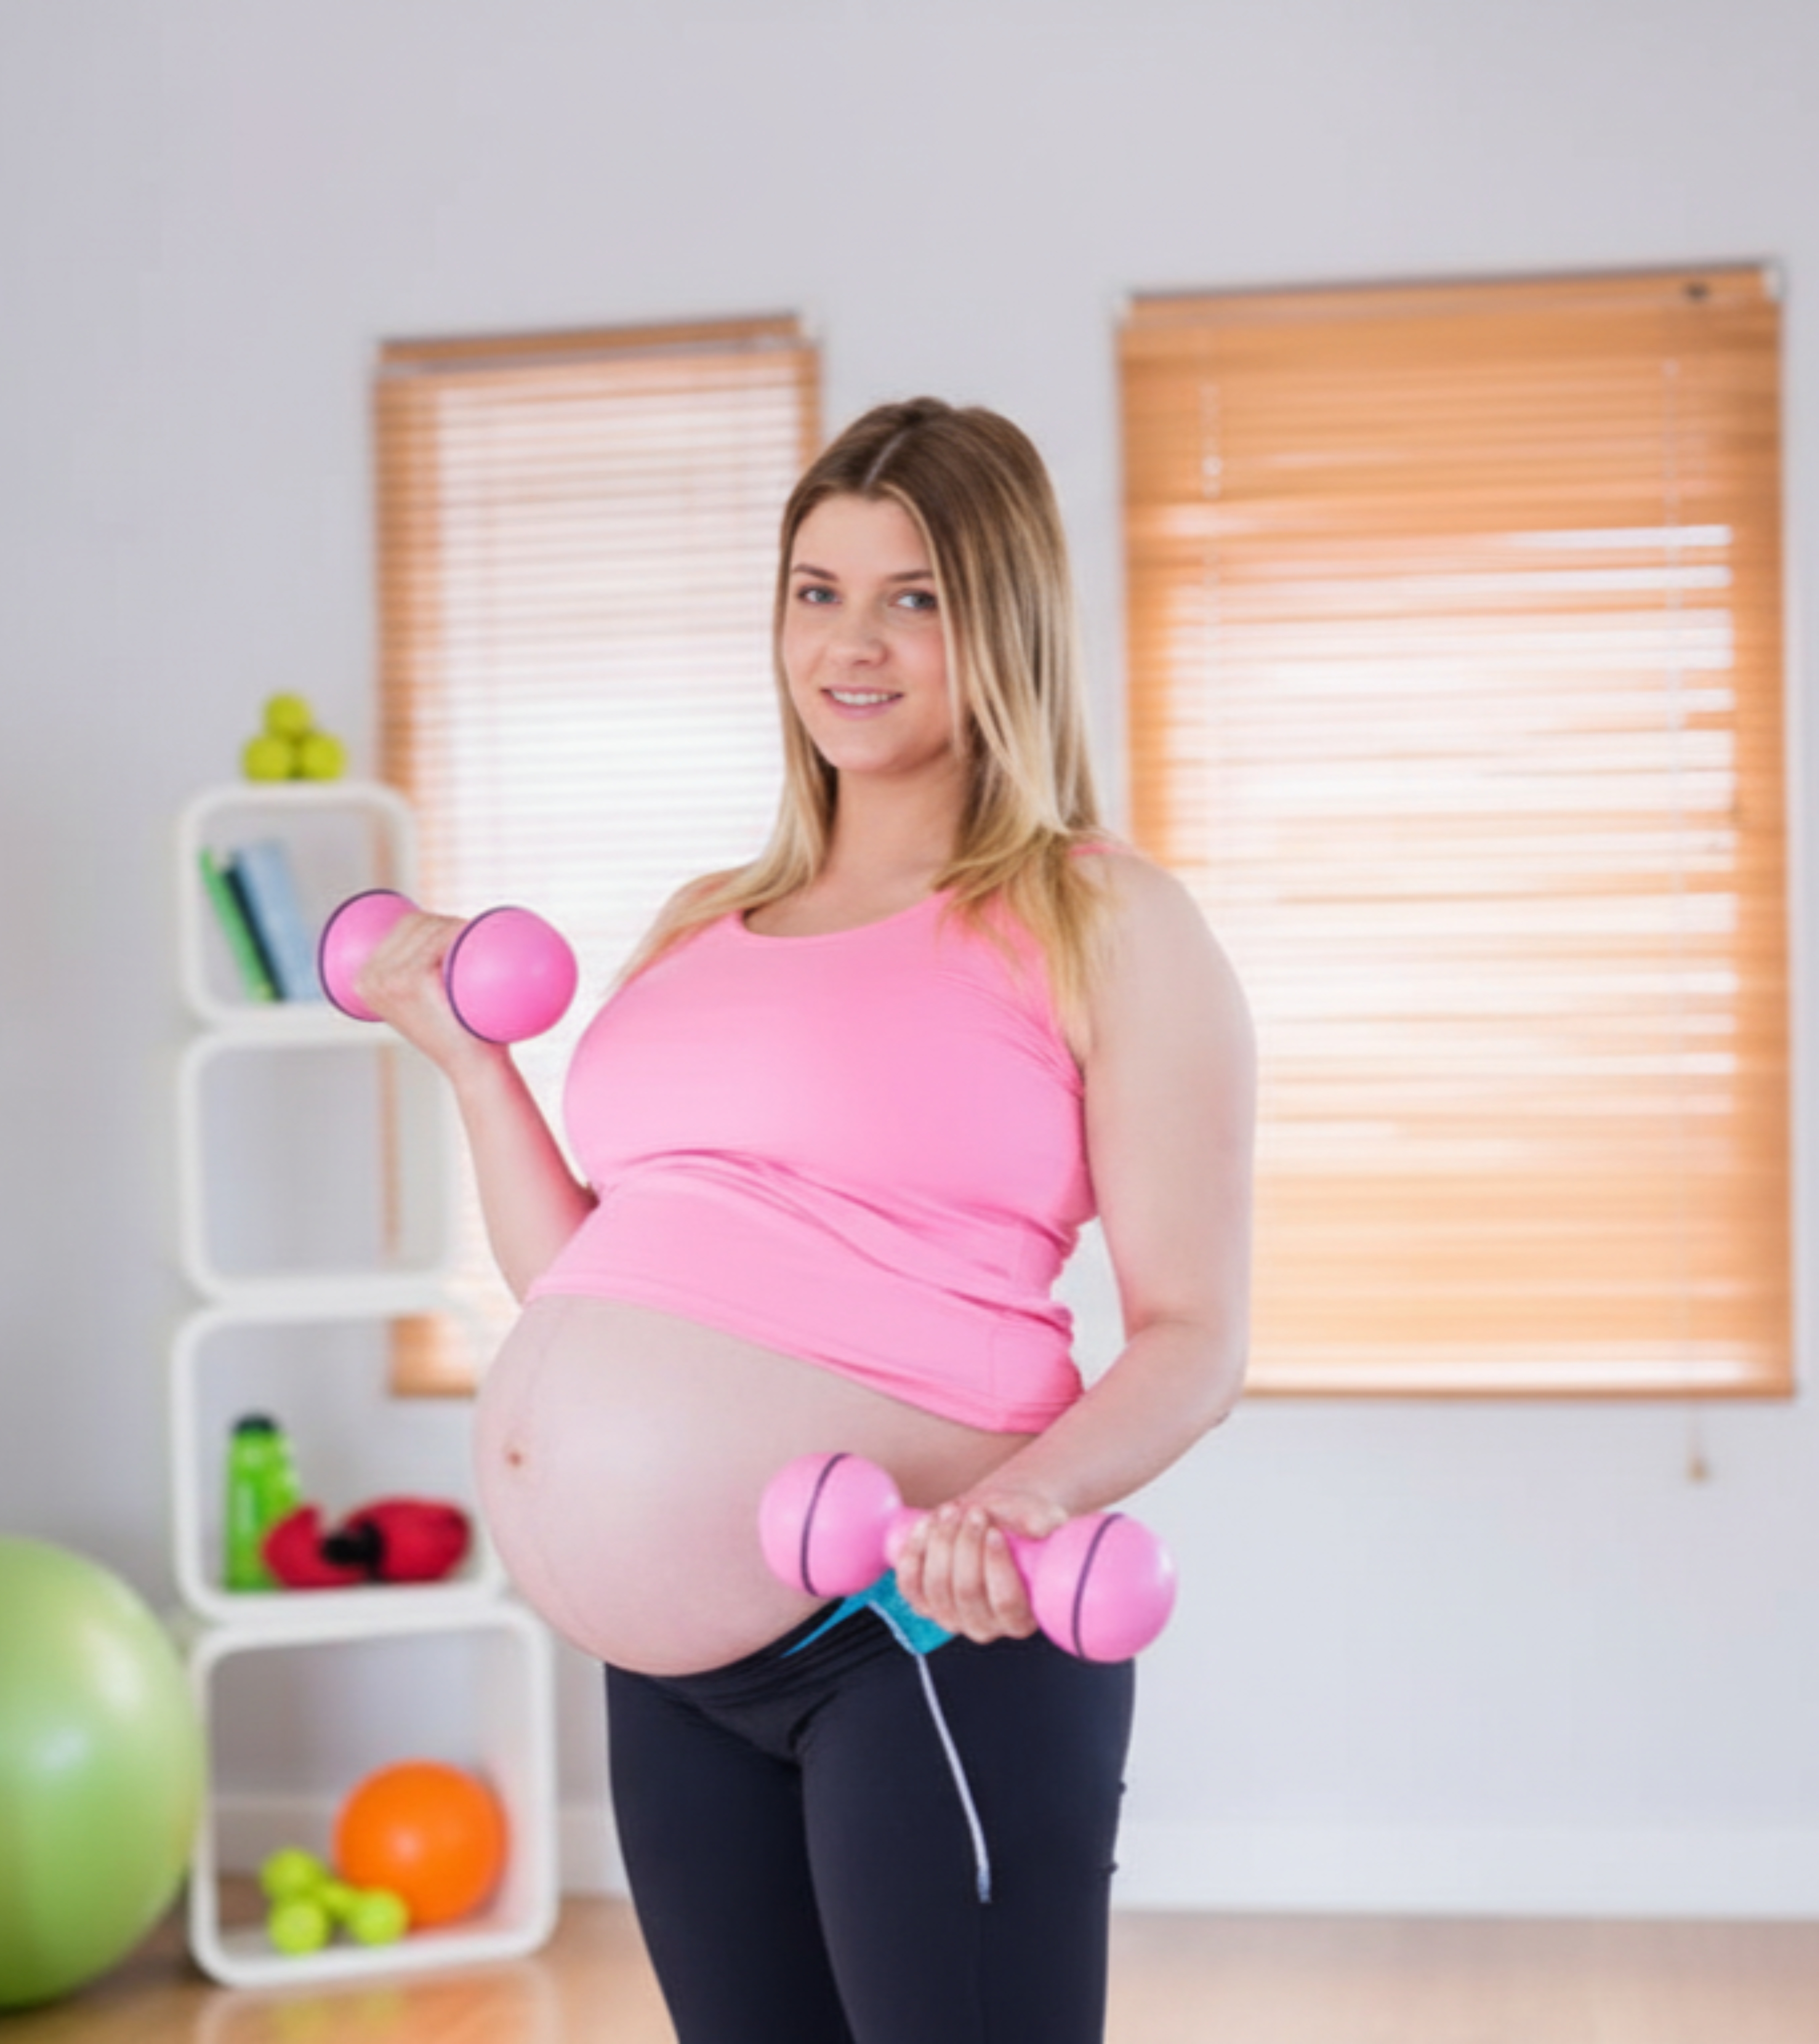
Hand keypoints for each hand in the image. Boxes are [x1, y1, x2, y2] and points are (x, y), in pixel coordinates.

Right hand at [353, 909, 500, 1078]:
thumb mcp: (423, 1007)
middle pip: (415, 923)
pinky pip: (438, 940)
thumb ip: (415, 983)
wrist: (472, 1067)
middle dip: (448, 921)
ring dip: (458, 925)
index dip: (434, 920)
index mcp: (364, 981)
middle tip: (473, 938)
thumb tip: (434, 953)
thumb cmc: (457, 1035)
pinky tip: (471, 932)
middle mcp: (371, 979)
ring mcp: (390, 979)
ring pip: (429, 928)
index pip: (401, 926)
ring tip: (478, 938)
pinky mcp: (413, 981)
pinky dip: (457, 932)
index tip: (458, 933)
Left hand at [890, 1486, 1069, 1645]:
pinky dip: (915, 1551)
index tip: (995, 1532)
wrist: (991, 1516)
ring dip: (941, 1543)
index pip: (1006, 1603)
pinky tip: (927, 1523)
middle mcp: (984, 1626)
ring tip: (953, 1509)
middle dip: (967, 1546)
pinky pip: (909, 1585)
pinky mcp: (922, 1604)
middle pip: (966, 1592)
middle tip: (975, 1511)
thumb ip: (1042, 1522)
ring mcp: (949, 1618)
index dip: (997, 1567)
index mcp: (1021, 1618)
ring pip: (936, 1587)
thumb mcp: (1041, 1517)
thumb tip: (1037, 1527)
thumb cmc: (1020, 1523)